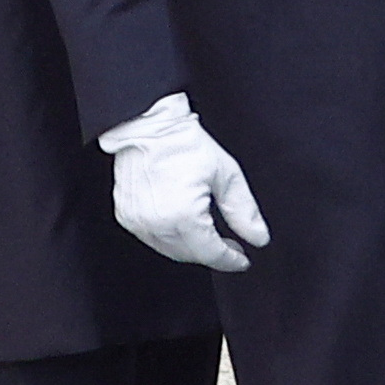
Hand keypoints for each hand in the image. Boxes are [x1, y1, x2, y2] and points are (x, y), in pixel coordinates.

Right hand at [103, 93, 266, 270]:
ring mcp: (137, 221)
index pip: (210, 253)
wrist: (147, 124)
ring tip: (210, 235)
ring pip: (170, 250)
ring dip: (192, 248)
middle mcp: (156, 223)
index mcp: (182, 216)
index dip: (230, 260)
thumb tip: (258, 237)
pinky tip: (186, 226)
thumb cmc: (183, 142)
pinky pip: (152, 238)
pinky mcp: (126, 216)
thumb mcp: (226, 174)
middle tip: (231, 247)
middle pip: (190, 255)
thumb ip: (243, 211)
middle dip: (213, 254)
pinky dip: (172, 238)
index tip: (242, 260)